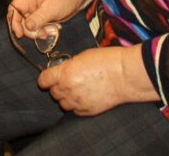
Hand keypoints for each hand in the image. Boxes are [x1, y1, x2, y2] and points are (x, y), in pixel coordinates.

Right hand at [8, 0, 88, 39]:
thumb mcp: (53, 7)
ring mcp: (36, 9)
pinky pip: (38, 26)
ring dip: (38, 31)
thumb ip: (38, 18)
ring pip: (29, 25)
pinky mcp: (42, 16)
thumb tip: (26, 26)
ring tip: (51, 30)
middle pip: (20, 19)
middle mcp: (30, 2)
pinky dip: (44, 30)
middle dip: (29, 30)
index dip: (14, 21)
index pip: (13, 8)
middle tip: (41, 34)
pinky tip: (53, 29)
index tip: (19, 33)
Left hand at [38, 45, 156, 115]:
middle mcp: (68, 89)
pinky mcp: (87, 111)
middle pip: (53, 93)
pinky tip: (85, 96)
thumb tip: (63, 71)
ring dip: (66, 97)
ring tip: (77, 89)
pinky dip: (77, 105)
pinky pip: (75, 110)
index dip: (44, 79)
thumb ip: (68, 66)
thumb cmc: (106, 60)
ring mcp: (77, 102)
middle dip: (58, 87)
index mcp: (65, 73)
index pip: (44, 80)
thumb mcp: (82, 56)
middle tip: (67, 81)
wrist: (125, 75)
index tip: (47, 79)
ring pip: (63, 104)